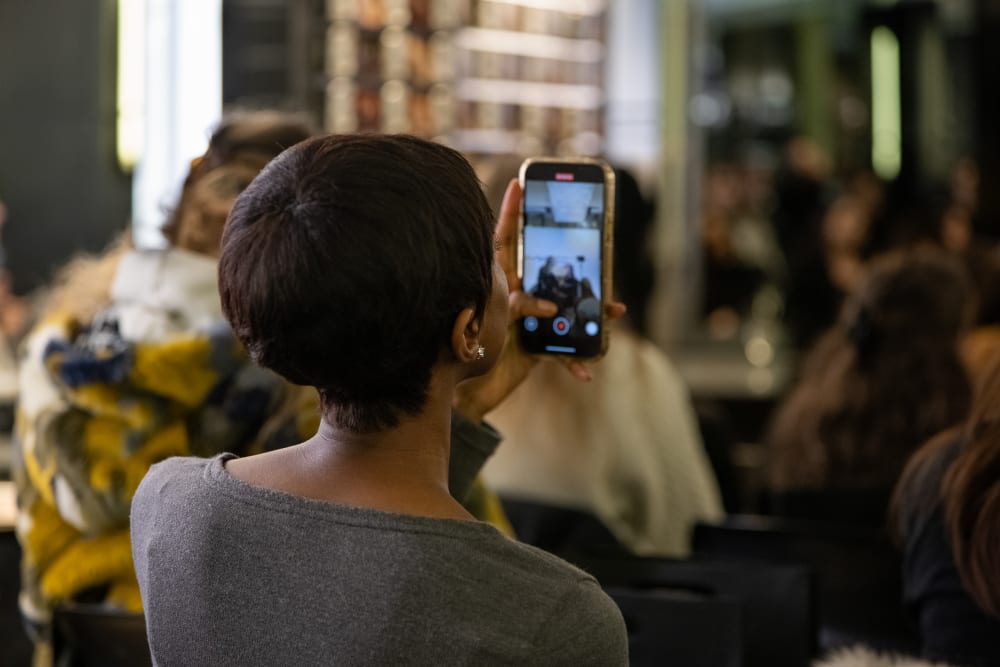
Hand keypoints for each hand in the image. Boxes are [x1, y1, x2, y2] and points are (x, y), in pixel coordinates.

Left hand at [453, 179, 625, 422]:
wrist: (468, 390)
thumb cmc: (470, 350)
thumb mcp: (493, 318)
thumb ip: (517, 304)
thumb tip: (546, 305)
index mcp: (499, 281)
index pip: (504, 240)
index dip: (510, 212)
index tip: (518, 183)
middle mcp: (518, 295)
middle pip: (549, 272)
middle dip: (573, 263)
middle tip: (593, 245)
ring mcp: (531, 321)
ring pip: (568, 309)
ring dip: (592, 313)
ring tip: (613, 310)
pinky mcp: (539, 347)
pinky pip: (564, 353)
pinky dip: (575, 363)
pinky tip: (585, 373)